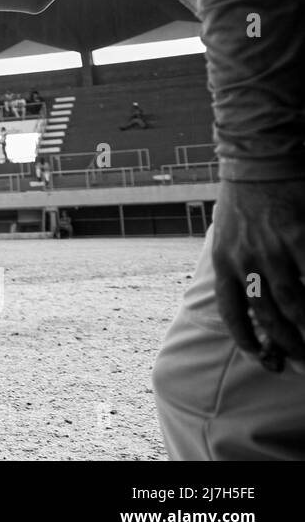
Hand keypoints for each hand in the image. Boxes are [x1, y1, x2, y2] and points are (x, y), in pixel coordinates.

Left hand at [212, 178, 304, 370]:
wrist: (257, 157)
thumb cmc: (245, 197)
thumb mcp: (228, 233)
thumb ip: (237, 263)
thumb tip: (254, 295)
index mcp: (224, 261)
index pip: (232, 311)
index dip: (247, 339)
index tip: (262, 358)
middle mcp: (244, 259)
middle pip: (267, 315)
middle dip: (287, 344)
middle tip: (303, 363)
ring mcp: (272, 248)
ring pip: (293, 303)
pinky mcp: (297, 234)